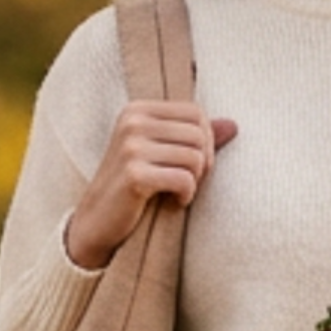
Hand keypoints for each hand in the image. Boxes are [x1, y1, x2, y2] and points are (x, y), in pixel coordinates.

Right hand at [65, 103, 237, 268]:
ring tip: (179, 191)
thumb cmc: (133, 187)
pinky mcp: (134, 174)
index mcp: (138, 109)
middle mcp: (132, 121)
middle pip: (198, 134)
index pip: (195, 112)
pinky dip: (186, 195)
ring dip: (195, 181)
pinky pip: (184, 179)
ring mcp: (131, 147)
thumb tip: (233, 125)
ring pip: (194, 157)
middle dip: (203, 163)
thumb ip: (194, 137)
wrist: (96, 221)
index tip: (195, 165)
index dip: (207, 140)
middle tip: (190, 182)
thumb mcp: (161, 154)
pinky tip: (175, 202)